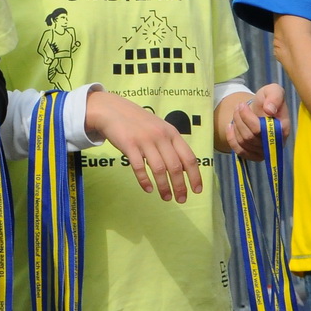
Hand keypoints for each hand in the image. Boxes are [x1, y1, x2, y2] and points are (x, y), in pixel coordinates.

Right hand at [83, 90, 200, 200]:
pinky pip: (139, 167)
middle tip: (181, 200)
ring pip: (159, 169)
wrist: (113, 110)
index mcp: (172, 133)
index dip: (195, 176)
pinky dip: (145, 180)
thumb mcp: (160, 129)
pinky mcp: (129, 145)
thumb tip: (185, 169)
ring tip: (166, 198)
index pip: (189, 157)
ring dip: (164, 186)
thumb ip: (172, 145)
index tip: (197, 190)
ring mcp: (145, 140)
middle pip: (175, 166)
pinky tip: (148, 189)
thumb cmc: (139, 123)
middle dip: (180, 186)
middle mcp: (161, 136)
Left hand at [220, 84, 288, 159]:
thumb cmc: (268, 100)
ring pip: (244, 142)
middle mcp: (275, 143)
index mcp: (283, 128)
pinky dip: (231, 138)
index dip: (248, 118)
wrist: (262, 110)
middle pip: (250, 136)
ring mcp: (265, 151)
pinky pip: (240, 151)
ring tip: (236, 112)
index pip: (262, 129)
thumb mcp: (273, 91)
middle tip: (238, 107)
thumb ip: (275, 96)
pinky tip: (230, 126)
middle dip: (240, 120)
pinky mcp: (255, 155)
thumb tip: (269, 110)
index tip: (242, 105)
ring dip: (236, 125)